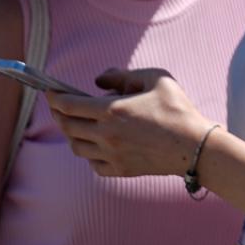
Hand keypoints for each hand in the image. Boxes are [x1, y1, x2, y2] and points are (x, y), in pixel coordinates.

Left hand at [47, 69, 213, 176]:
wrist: (195, 146)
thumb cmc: (177, 109)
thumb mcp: (155, 78)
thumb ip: (122, 74)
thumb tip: (98, 80)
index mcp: (111, 110)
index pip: (68, 104)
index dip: (54, 96)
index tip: (49, 90)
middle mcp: (106, 134)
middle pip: (67, 126)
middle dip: (59, 114)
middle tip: (60, 105)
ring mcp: (112, 155)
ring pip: (77, 146)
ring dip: (72, 134)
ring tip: (76, 124)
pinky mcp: (120, 170)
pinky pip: (93, 164)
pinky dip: (89, 154)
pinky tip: (96, 144)